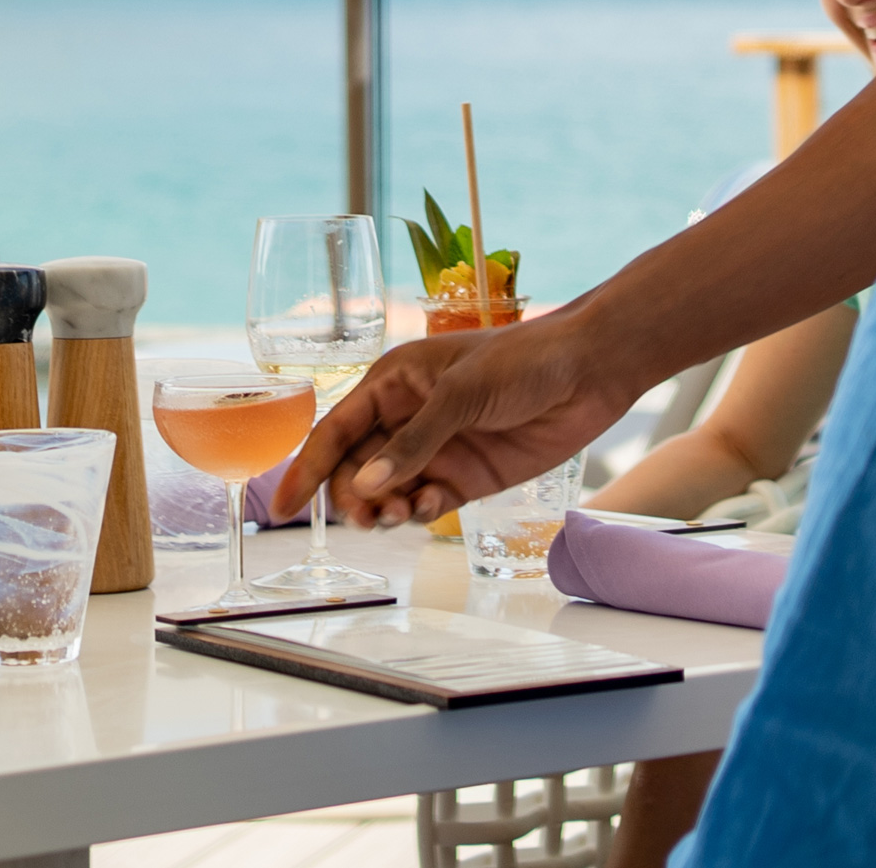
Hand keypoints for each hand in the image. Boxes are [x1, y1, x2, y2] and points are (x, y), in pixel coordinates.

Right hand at [284, 313, 642, 527]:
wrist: (591, 371)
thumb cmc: (525, 360)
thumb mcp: (462, 394)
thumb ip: (413, 442)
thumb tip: (365, 485)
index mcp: (393, 383)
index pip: (335, 430)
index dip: (307, 468)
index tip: (284, 508)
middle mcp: (407, 418)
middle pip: (355, 470)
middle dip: (352, 497)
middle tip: (367, 516)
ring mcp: (437, 450)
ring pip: (387, 493)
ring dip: (384, 510)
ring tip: (398, 514)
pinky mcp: (467, 476)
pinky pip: (425, 504)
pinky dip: (419, 513)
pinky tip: (430, 507)